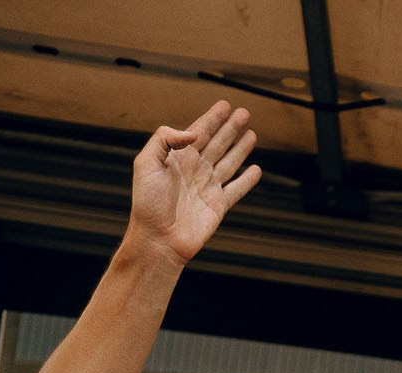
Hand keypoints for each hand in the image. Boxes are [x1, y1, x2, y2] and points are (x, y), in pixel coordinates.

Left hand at [126, 101, 261, 265]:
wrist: (158, 239)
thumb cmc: (147, 203)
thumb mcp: (146, 163)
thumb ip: (165, 140)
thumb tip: (193, 134)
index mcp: (178, 158)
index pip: (199, 132)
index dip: (212, 118)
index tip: (224, 105)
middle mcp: (194, 170)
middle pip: (218, 143)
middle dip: (231, 127)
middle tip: (244, 113)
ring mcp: (208, 187)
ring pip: (229, 162)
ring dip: (241, 148)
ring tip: (252, 134)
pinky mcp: (219, 205)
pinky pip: (237, 189)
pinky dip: (247, 180)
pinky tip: (255, 169)